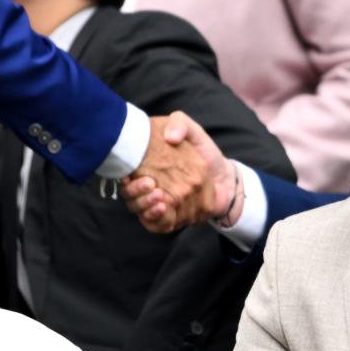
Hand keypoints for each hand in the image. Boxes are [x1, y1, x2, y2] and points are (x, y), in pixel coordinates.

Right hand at [124, 112, 237, 231]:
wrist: (222, 175)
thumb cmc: (203, 152)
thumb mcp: (191, 130)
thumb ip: (180, 124)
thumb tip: (170, 137)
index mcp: (147, 169)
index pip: (127, 179)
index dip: (127, 180)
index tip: (134, 176)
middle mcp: (149, 190)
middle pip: (132, 199)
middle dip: (139, 195)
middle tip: (151, 185)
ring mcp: (159, 206)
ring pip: (143, 213)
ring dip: (148, 208)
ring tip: (161, 199)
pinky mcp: (171, 219)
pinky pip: (157, 226)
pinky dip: (158, 220)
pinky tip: (165, 209)